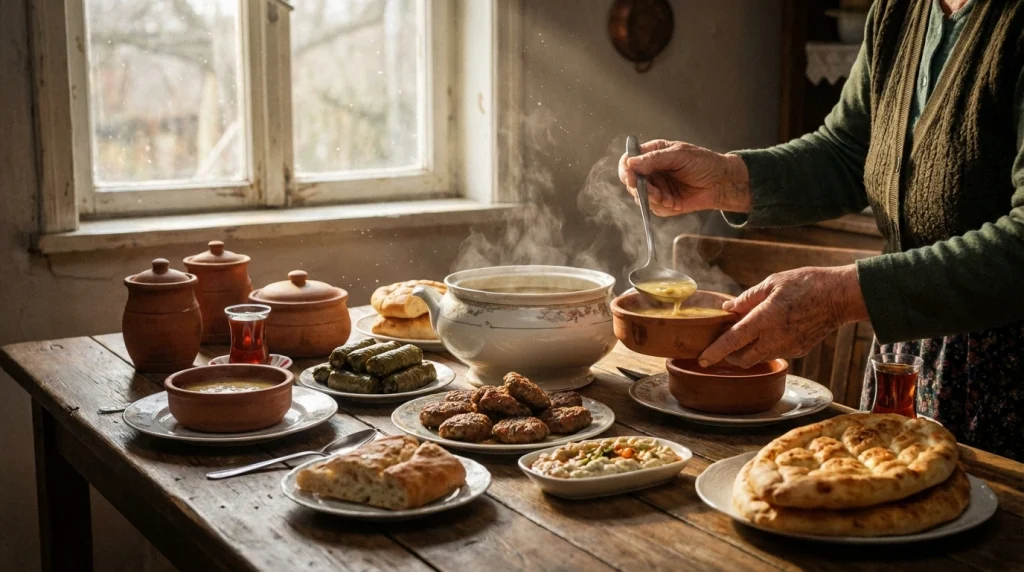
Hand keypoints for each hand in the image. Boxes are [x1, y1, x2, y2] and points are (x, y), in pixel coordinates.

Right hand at [618, 139, 751, 216]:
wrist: (722, 182)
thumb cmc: (704, 162)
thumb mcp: (679, 155)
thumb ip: (655, 159)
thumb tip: (631, 163)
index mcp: (652, 154)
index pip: (629, 160)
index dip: (626, 168)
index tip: (630, 175)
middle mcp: (652, 171)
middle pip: (631, 181)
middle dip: (637, 187)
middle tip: (646, 189)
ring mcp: (657, 188)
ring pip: (640, 197)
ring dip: (650, 198)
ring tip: (664, 196)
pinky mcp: (664, 203)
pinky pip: (654, 208)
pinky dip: (662, 206)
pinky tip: (674, 202)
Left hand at [698, 265, 868, 367]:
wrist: (840, 296)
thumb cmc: (807, 284)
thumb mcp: (772, 283)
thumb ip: (748, 298)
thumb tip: (729, 308)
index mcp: (764, 320)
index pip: (731, 342)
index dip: (714, 353)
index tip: (703, 360)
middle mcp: (774, 339)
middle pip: (742, 359)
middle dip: (729, 355)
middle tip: (726, 342)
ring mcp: (788, 348)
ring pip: (759, 358)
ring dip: (749, 352)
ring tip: (749, 333)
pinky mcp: (799, 350)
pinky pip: (777, 353)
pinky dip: (768, 346)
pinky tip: (773, 330)